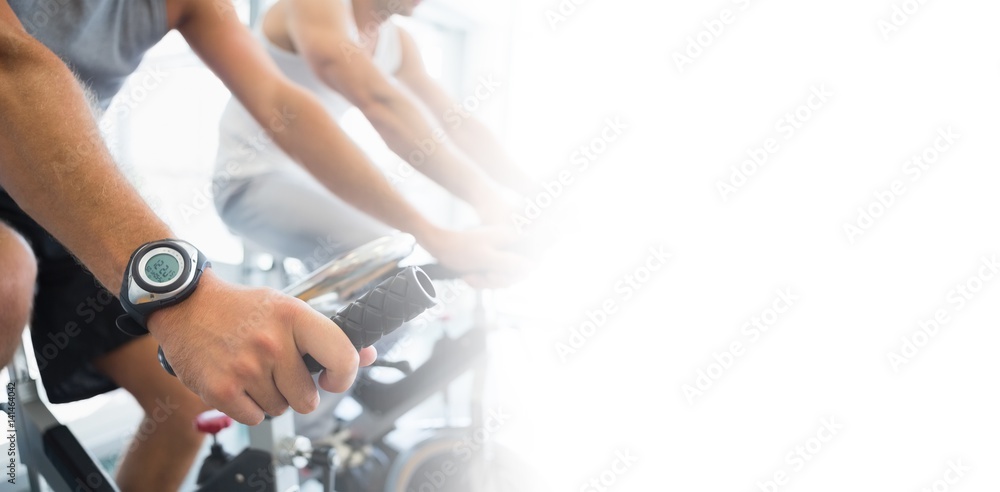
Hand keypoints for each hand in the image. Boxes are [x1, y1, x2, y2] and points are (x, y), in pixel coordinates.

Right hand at [146, 270, 375, 424]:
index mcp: (295, 316)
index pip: (342, 356)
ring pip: (280, 409)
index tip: (333, 379)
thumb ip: (327, 334)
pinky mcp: (220, 389)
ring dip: (271, 398)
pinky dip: (249, 407)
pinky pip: (254, 418)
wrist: (186, 305)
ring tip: (255, 371)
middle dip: (298, 392)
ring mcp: (245, 367)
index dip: (344, 376)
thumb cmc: (243, 308)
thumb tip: (368, 355)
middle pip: (307, 398)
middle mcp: (272, 342)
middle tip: (282, 373)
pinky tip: (239, 382)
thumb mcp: (288, 309)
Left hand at [421, 226, 531, 288]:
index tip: (504, 274)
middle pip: (516, 271)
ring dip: (486, 282)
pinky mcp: (489, 260)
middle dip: (498, 280)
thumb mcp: (486, 259)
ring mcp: (497, 253)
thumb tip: (531, 267)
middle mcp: (506, 244)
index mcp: (509, 238)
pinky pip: (492, 277)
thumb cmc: (460, 250)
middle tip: (484, 277)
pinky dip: (480, 280)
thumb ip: (510, 263)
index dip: (522, 270)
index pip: (529, 256)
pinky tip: (468, 277)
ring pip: (503, 277)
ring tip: (470, 277)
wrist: (438, 247)